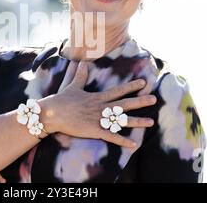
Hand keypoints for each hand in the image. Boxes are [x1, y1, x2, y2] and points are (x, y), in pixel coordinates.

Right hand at [39, 61, 156, 147]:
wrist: (53, 113)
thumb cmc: (62, 100)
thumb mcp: (73, 86)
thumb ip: (80, 75)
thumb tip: (82, 62)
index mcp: (98, 97)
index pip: (118, 90)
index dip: (131, 86)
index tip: (143, 82)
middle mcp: (101, 107)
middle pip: (124, 104)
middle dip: (140, 101)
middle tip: (154, 99)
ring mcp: (98, 119)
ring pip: (121, 121)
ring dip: (137, 121)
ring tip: (151, 122)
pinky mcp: (94, 130)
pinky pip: (111, 137)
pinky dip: (123, 141)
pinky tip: (134, 144)